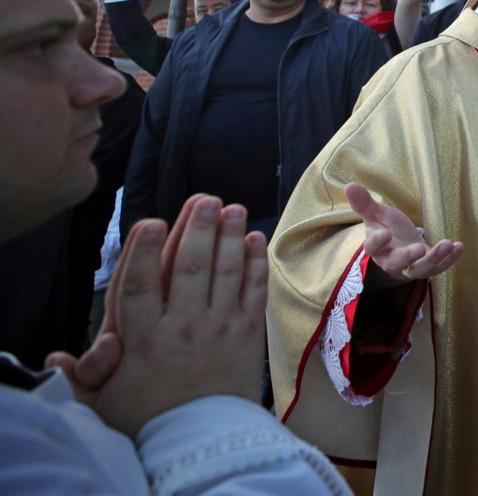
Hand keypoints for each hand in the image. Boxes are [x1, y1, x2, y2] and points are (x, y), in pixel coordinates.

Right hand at [84, 194, 268, 436]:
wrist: (202, 443)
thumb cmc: (149, 420)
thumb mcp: (105, 401)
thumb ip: (83, 375)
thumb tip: (57, 358)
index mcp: (143, 339)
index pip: (141, 286)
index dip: (145, 252)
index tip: (151, 221)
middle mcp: (184, 327)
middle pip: (191, 268)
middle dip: (198, 229)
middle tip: (206, 199)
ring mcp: (220, 328)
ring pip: (226, 272)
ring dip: (231, 236)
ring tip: (234, 208)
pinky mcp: (248, 335)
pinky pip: (254, 292)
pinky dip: (256, 263)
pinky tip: (256, 240)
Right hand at [348, 184, 463, 285]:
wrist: (400, 246)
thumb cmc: (386, 228)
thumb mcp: (377, 215)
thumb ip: (365, 203)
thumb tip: (349, 185)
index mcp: (377, 248)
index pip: (373, 248)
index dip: (378, 242)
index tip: (384, 233)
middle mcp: (392, 261)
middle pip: (397, 263)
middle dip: (408, 257)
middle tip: (419, 249)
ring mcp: (411, 267)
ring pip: (421, 269)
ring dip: (435, 258)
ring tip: (448, 244)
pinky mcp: (428, 268)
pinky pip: (439, 268)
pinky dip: (450, 259)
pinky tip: (459, 247)